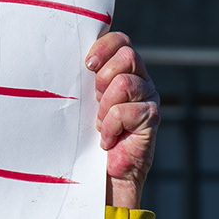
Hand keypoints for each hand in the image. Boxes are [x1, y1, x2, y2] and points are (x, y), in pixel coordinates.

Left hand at [85, 32, 159, 208]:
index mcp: (124, 71)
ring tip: (101, 126)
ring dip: (105, 107)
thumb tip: (66, 56)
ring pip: (125, 83)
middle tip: (95, 102)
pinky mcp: (152, 117)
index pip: (121, 41)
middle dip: (103, 78)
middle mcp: (141, 80)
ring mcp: (149, 98)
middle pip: (127, 55)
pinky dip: (110, 127)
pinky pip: (125, 110)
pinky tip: (108, 140)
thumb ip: (85, 80)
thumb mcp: (83, 104)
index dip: (104, 47)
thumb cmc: (88, 139)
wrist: (103, 177)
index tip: (87, 66)